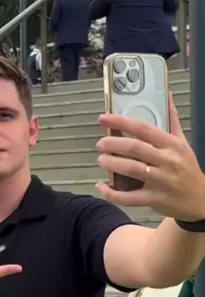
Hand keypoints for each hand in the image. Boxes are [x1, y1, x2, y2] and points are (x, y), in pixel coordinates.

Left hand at [95, 92, 204, 220]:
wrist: (200, 199)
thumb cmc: (187, 169)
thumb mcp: (183, 143)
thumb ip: (172, 120)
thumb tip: (167, 97)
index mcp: (171, 145)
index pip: (143, 128)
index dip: (121, 122)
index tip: (104, 119)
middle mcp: (167, 161)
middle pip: (135, 148)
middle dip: (113, 144)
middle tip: (100, 143)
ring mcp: (161, 181)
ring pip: (132, 170)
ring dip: (112, 164)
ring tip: (101, 160)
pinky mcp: (155, 199)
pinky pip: (130, 197)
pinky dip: (113, 193)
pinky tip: (102, 186)